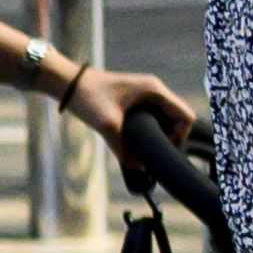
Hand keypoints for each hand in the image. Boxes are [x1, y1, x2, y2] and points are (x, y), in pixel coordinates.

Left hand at [67, 64, 189, 149]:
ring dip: (158, 135)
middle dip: (169, 138)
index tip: (162, 150)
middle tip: (152, 153)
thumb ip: (123, 149)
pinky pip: (153, 118)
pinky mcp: (135, 100)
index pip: (185, 116)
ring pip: (165, 120)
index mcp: (154, 90)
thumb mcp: (106, 124)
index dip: (180, 137)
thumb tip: (138, 169)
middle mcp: (154, 90)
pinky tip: (135, 143)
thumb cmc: (87, 97)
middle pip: (177, 119)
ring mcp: (145, 95)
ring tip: (143, 150)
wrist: (67, 84)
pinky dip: (149, 131)